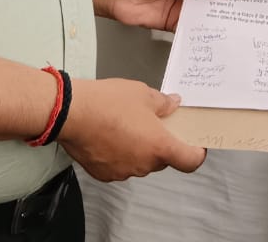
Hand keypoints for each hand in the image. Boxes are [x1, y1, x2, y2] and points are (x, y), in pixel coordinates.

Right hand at [60, 78, 205, 180]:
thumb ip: (163, 103)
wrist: (71, 113)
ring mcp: (123, 172)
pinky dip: (120, 154)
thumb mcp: (142, 93)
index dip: (196, 154)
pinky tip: (110, 135)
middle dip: (160, 144)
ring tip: (126, 126)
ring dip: (139, 149)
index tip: (195, 145)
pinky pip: (120, 165)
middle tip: (153, 124)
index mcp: (159, 146)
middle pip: (162, 159)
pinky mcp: (104, 174)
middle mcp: (143, 165)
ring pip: (140, 162)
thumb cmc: (107, 102)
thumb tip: (173, 104)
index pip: (190, 162)